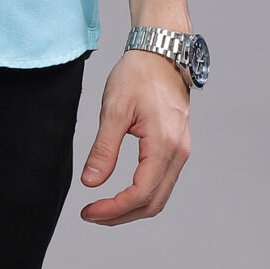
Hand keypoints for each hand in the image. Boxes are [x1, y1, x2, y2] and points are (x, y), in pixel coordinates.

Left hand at [78, 49, 190, 224]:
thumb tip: (91, 182)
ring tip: (102, 208)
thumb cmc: (138, 75)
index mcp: (164, 145)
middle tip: (91, 214)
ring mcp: (181, 151)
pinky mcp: (177, 147)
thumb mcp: (114, 110)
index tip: (88, 211)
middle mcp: (179, 153)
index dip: (113, 209)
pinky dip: (141, 195)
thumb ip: (104, 149)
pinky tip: (121, 193)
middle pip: (153, 203)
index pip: (140, 193)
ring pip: (159, 196)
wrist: (161, 53)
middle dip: (121, 215)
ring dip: (131, 208)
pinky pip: (162, 182)